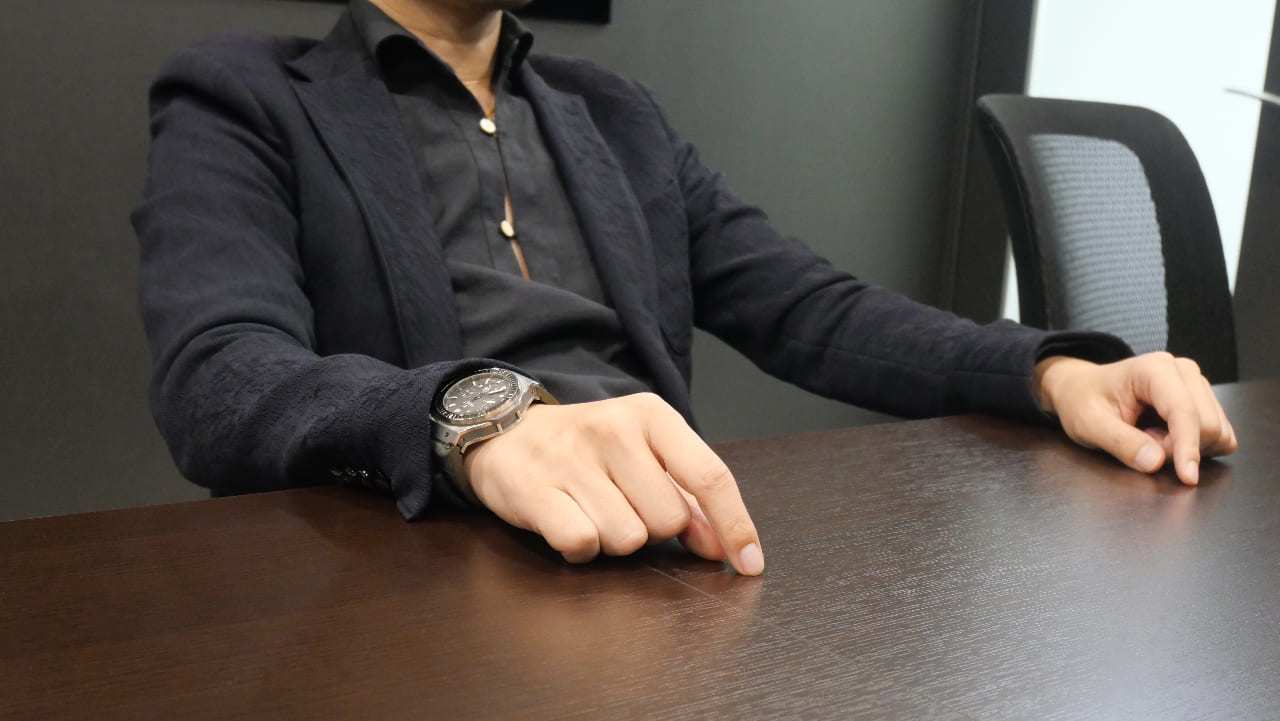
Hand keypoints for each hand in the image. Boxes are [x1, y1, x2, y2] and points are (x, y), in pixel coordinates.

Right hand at [461, 392, 764, 574]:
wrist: (505, 430)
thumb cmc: (588, 449)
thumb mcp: (644, 453)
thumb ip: (686, 497)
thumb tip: (722, 546)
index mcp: (652, 416)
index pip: (709, 475)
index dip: (735, 525)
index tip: (750, 563)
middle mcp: (614, 429)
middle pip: (668, 520)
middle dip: (652, 529)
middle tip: (623, 507)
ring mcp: (572, 457)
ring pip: (627, 538)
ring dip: (613, 540)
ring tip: (591, 511)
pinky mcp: (534, 487)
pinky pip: (582, 544)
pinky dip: (579, 548)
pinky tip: (567, 523)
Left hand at [1034, 352, 1238, 484]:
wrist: (1083, 390)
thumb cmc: (1083, 402)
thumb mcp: (1089, 424)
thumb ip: (1120, 443)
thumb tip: (1154, 462)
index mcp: (1155, 369)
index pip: (1184, 411)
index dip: (1188, 447)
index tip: (1187, 477)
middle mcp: (1184, 372)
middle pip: (1207, 425)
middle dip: (1177, 448)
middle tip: (1140, 444)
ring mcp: (1197, 385)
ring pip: (1216, 432)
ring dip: (1185, 448)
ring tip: (1149, 437)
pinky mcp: (1204, 401)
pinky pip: (1219, 436)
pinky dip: (1194, 447)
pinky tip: (1166, 438)